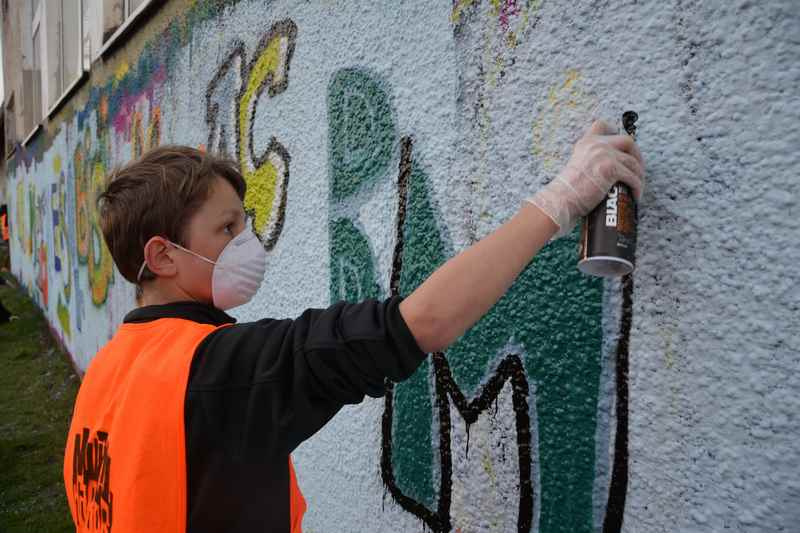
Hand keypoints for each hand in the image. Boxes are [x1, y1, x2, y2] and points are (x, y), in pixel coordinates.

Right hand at [526, 120, 644, 238]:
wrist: (561, 199)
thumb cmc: (568, 189)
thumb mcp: (577, 165)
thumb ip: (590, 159)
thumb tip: (608, 167)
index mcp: (586, 142)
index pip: (602, 125)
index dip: (615, 131)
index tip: (619, 144)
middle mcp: (597, 145)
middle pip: (628, 142)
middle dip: (637, 156)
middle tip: (637, 170)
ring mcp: (605, 155)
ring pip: (633, 162)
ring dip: (639, 176)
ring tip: (637, 187)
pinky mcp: (611, 169)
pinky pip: (633, 177)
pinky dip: (638, 187)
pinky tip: (635, 195)